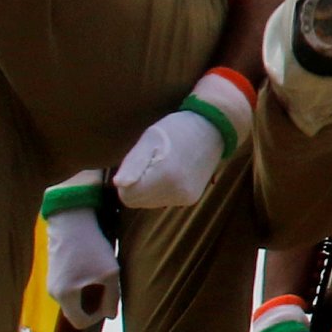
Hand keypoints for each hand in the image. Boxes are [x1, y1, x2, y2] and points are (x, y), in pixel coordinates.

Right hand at [41, 173, 118, 327]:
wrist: (71, 219)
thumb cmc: (92, 246)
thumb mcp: (110, 273)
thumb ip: (112, 298)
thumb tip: (110, 315)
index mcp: (65, 296)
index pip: (79, 322)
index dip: (97, 318)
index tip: (109, 301)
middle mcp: (53, 292)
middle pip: (75, 312)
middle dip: (93, 306)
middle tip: (108, 289)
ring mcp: (50, 282)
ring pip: (72, 299)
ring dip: (88, 294)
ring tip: (101, 276)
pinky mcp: (53, 271)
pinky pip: (68, 288)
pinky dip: (81, 285)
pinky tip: (92, 269)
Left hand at [115, 70, 253, 208]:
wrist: (214, 128)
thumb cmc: (178, 129)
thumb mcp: (150, 139)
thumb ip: (133, 164)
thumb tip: (117, 184)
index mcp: (164, 178)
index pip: (127, 196)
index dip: (128, 179)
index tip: (141, 161)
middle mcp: (176, 194)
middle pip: (138, 201)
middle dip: (139, 184)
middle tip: (152, 160)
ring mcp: (186, 199)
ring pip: (150, 202)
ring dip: (150, 187)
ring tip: (164, 164)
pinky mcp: (191, 199)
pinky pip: (164, 200)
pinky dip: (162, 189)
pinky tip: (173, 171)